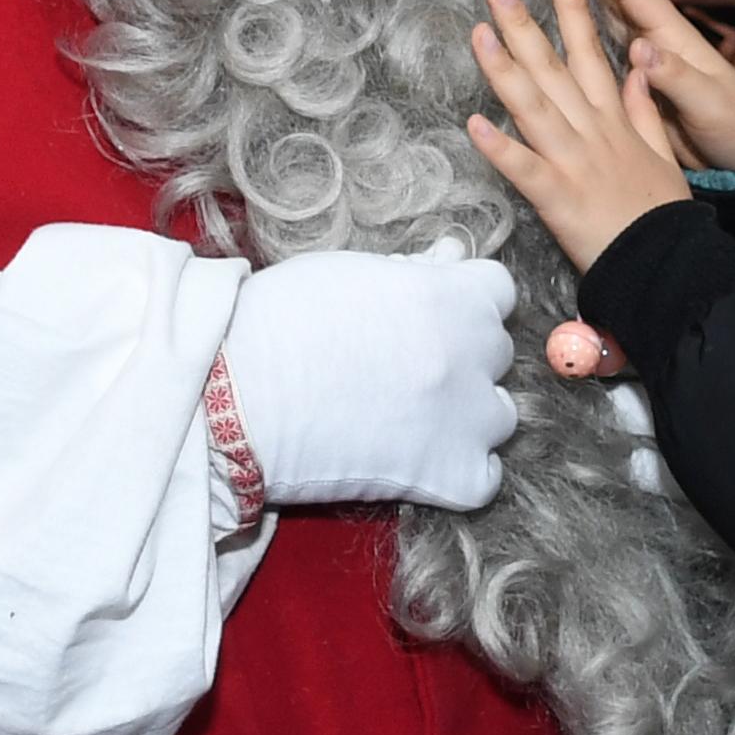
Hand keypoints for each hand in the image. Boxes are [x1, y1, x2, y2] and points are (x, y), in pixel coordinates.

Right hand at [220, 249, 520, 511]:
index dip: (467, 304)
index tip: (436, 317)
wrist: (234, 399)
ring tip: (413, 420)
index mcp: (449, 294)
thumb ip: (413, 269)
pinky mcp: (449, 476)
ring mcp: (466, 417)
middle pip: (496, 353)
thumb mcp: (351, 273)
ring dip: (468, 417)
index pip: (499, 293)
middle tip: (407, 370)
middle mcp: (469, 352)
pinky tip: (419, 463)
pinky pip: (486, 478)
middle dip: (462, 358)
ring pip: (500, 417)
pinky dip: (461, 474)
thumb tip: (452, 256)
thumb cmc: (278, 322)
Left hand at [466, 0, 699, 270]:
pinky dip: (499, 148)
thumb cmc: (660, 213)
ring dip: (503, 69)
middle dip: (525, 25)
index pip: (591, 55)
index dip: (575, 13)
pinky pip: (524, 169)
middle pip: (553, 69)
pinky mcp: (557, 197)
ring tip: (478, 34)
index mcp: (614, 121)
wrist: (668, 261)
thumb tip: (640, 68)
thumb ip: (646, 109)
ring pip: (533, 107)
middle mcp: (590, 132)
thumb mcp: (662, 154)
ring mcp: (572, 161)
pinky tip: (473, 124)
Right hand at [559, 0, 734, 175]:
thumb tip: (640, 48)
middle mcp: (653, 40)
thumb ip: (677, 76)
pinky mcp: (633, 85)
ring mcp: (642, 61)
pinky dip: (576, 31)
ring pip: (602, 14)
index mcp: (673, 37)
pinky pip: (598, 51)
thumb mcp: (710, 101)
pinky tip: (552, 21)